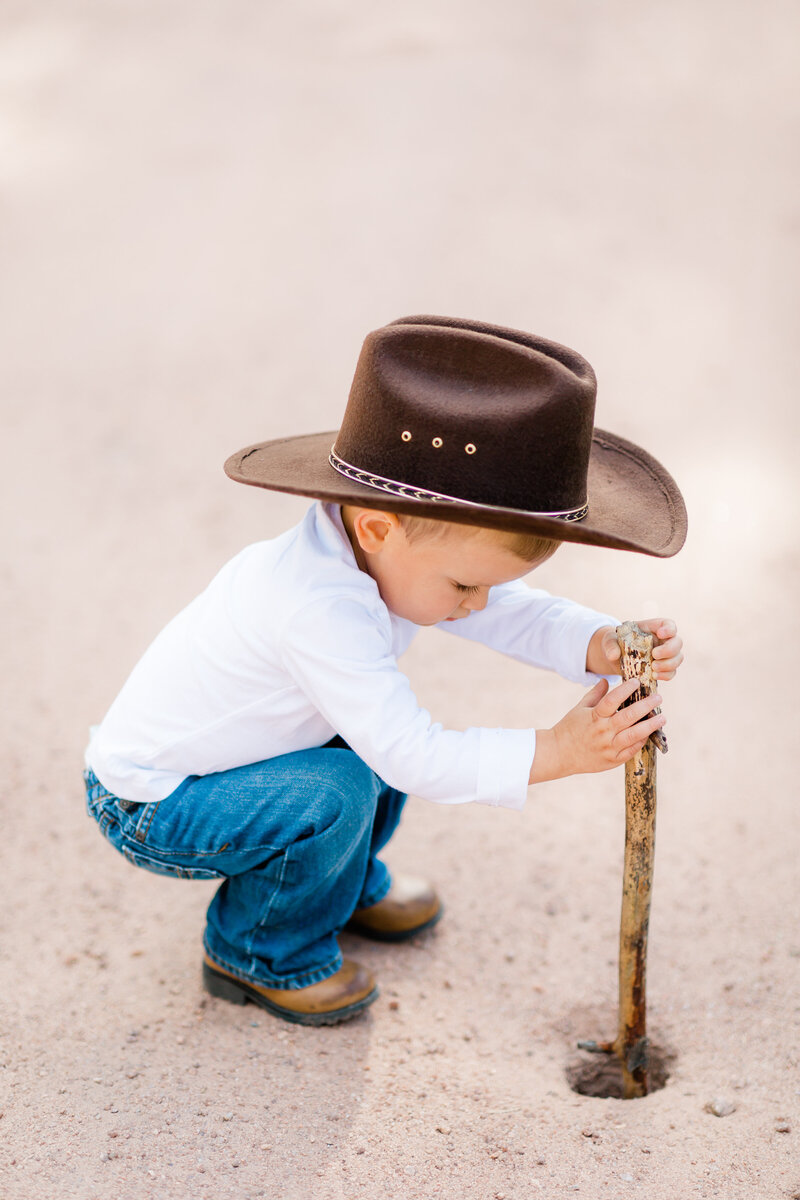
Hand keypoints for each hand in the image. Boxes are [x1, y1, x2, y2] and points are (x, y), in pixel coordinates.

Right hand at [529, 676, 664, 782]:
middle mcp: (602, 731)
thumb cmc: (569, 728)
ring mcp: (608, 747)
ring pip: (634, 735)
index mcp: (594, 716)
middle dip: (646, 706)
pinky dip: (641, 741)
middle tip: (658, 698)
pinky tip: (648, 734)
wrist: (558, 754)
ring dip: (650, 725)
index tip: (636, 681)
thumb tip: (607, 680)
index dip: (625, 690)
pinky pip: (631, 750)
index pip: (612, 700)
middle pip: (628, 716)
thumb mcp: (579, 708)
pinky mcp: (612, 760)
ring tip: (662, 717)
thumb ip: (595, 695)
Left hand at [588, 618, 683, 680]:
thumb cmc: (614, 643)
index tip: (660, 634)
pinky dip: (666, 675)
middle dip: (669, 650)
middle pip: (678, 642)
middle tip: (654, 655)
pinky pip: (671, 672)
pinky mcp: (662, 669)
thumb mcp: (609, 640)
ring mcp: (665, 655)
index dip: (669, 629)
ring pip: (677, 658)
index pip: (669, 624)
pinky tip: (654, 676)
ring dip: (668, 665)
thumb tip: (614, 655)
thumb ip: (610, 645)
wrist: (614, 658)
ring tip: (653, 669)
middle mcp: (663, 641)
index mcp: (653, 628)